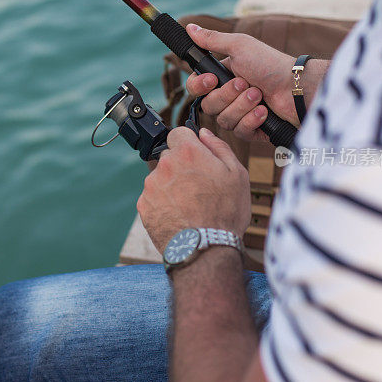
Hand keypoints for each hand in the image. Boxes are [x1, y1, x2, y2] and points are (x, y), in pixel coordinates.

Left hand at [137, 127, 250, 253]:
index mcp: (188, 152)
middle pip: (169, 157)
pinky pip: (153, 197)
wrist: (205, 248)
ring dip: (171, 186)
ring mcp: (151, 186)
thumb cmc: (226, 212)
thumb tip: (203, 133)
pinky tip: (179, 216)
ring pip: (160, 178)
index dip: (189, 144)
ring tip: (189, 206)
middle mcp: (165, 165)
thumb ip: (218, 147)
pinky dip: (163, 204)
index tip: (196, 157)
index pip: (178, 133)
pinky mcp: (144, 205)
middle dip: (181, 167)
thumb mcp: (237, 174)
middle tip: (198, 188)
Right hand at [185, 24, 296, 141]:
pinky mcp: (252, 130)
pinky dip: (252, 120)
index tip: (212, 80)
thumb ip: (212, 40)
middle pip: (208, 106)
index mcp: (222, 77)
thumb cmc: (270, 64)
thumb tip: (190, 27)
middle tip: (246, 83)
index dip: (200, 86)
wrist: (296, 87)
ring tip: (260, 95)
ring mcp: (240, 114)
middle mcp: (228, 97)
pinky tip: (264, 112)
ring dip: (243, 106)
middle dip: (228, 95)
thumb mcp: (240, 46)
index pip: (196, 88)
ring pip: (224, 120)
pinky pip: (239, 132)